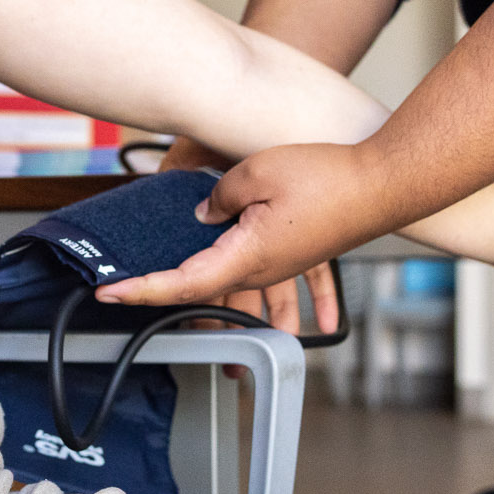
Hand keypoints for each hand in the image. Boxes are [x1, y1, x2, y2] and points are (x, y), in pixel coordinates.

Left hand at [100, 141, 385, 310]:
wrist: (386, 184)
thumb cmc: (328, 176)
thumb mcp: (256, 173)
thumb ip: (219, 196)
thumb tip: (204, 214)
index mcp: (246, 256)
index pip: (181, 284)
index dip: (141, 291)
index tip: (108, 294)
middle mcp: (263, 270)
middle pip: (201, 293)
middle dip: (159, 296)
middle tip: (120, 293)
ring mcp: (281, 265)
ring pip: (232, 291)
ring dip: (202, 304)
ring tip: (175, 311)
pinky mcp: (297, 253)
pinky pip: (271, 284)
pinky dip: (255, 299)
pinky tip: (270, 321)